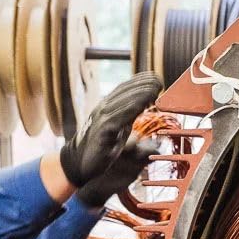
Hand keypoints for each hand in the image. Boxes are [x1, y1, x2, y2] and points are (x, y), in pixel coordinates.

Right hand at [59, 71, 163, 207]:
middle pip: (125, 92)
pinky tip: (142, 105)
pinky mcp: (103, 132)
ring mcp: (101, 120)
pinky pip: (118, 118)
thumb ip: (128, 115)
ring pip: (123, 102)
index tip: (155, 76)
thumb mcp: (118, 127)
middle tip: (159, 80)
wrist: (79, 162)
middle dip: (143, 84)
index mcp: (106, 107)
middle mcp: (103, 109)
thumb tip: (144, 105)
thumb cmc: (101, 144)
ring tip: (155, 88)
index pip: (124, 88)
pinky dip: (131, 110)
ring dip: (140, 93)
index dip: (140, 80)